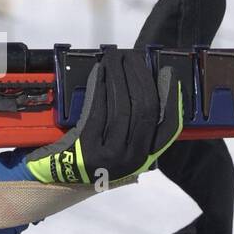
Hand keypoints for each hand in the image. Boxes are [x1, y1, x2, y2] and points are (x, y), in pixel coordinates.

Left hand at [25, 50, 182, 184]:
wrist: (61, 177)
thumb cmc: (94, 156)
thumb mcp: (122, 149)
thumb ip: (137, 127)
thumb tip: (145, 83)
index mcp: (144, 158)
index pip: (169, 125)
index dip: (171, 96)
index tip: (166, 72)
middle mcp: (131, 159)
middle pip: (145, 110)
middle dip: (140, 78)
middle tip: (133, 57)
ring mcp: (110, 155)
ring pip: (121, 107)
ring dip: (120, 76)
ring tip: (116, 58)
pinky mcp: (87, 148)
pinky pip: (98, 110)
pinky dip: (101, 87)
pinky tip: (101, 72)